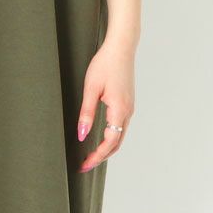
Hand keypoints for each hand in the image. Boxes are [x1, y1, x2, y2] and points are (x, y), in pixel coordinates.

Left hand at [76, 40, 135, 171]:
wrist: (121, 48)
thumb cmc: (105, 64)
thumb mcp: (91, 89)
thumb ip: (87, 113)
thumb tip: (83, 135)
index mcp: (120, 109)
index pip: (110, 142)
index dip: (97, 156)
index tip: (85, 165)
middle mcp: (128, 111)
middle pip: (117, 143)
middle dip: (101, 156)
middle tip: (85, 165)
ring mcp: (129, 107)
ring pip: (120, 135)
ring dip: (107, 148)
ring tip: (91, 154)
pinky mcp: (127, 103)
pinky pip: (121, 126)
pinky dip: (112, 137)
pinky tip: (100, 138)